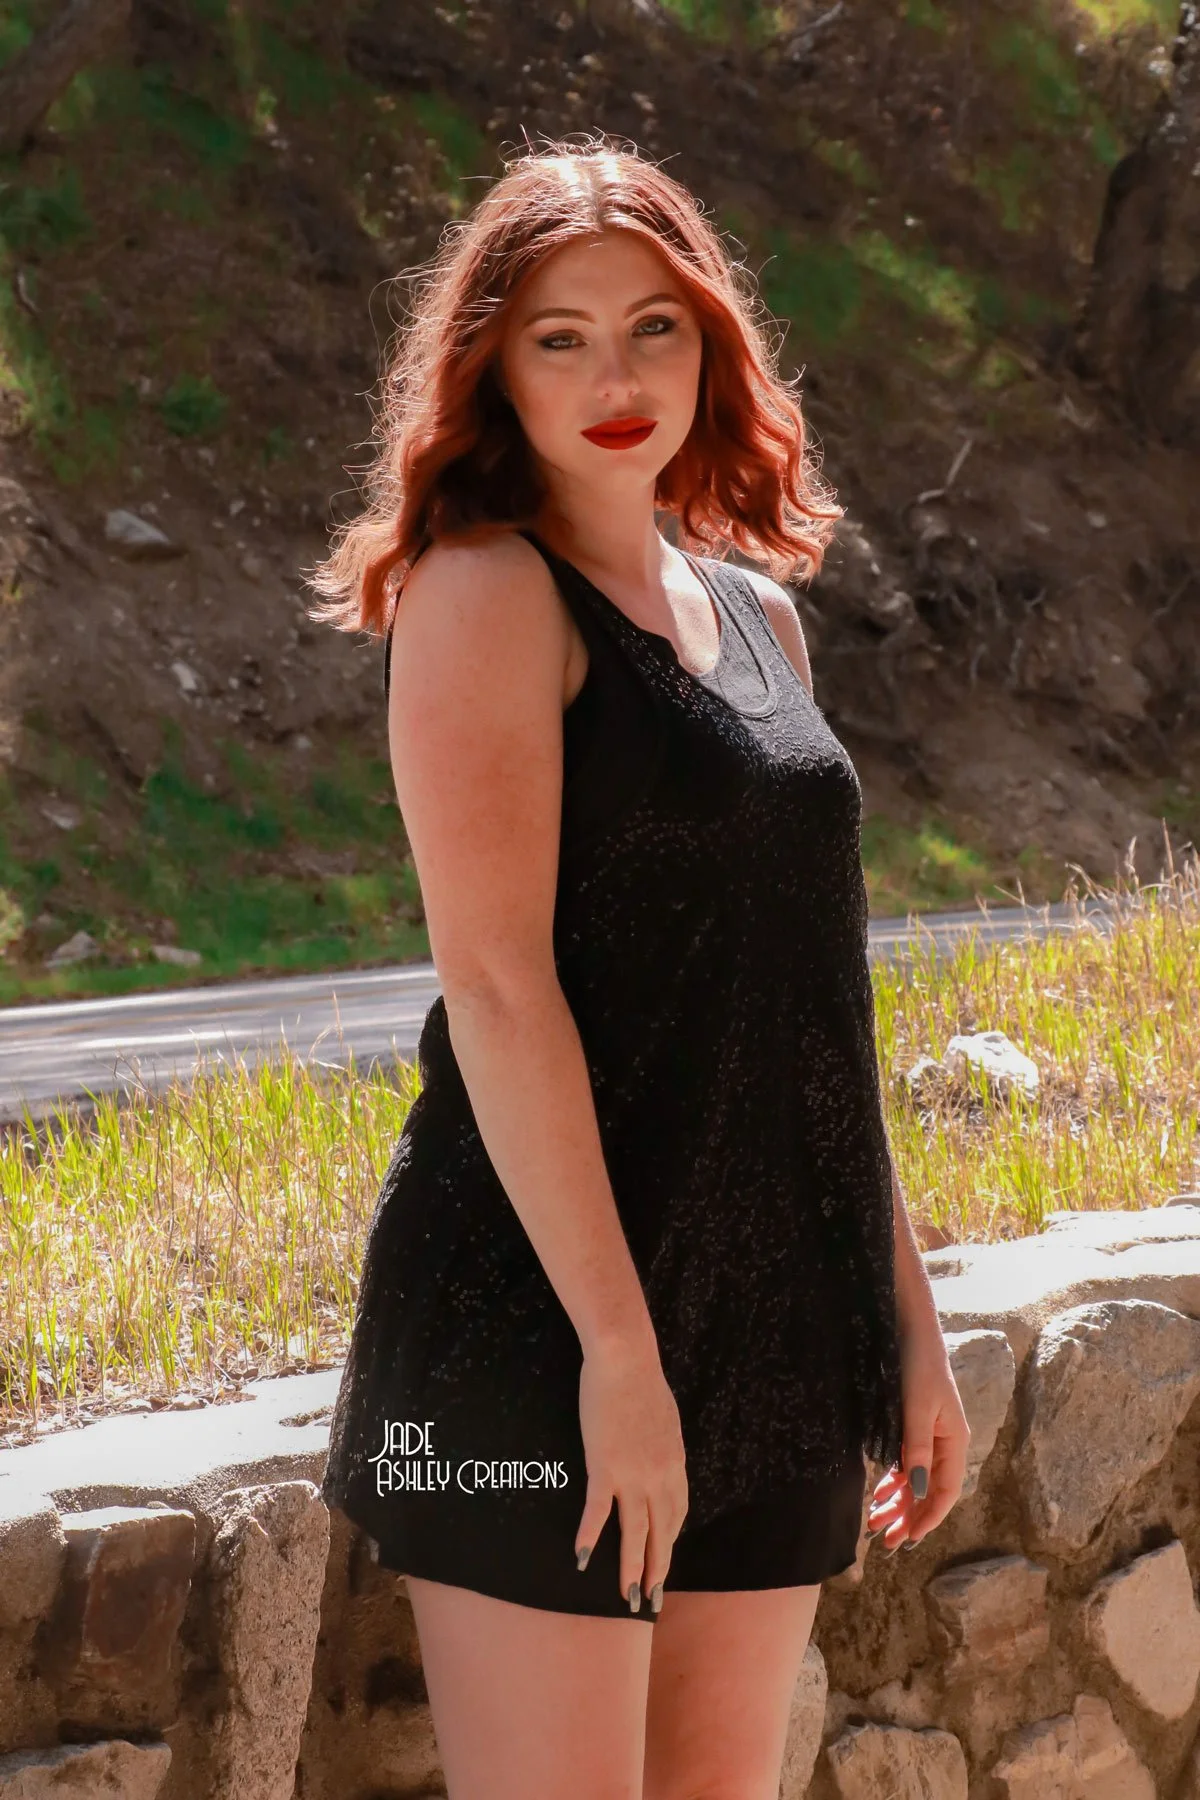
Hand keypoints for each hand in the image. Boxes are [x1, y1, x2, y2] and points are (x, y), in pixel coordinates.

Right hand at [575, 1337, 688, 1611]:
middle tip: (650, 1601)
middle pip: (661, 1535)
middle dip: (656, 1571)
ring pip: (634, 1534)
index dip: (668, 1543)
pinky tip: (583, 1560)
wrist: (626, 1359)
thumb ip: (663, 1446)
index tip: (661, 1564)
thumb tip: (659, 1457)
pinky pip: (598, 1512)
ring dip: (631, 1569)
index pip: (675, 1516)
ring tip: (628, 1597)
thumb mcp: (664, 1419)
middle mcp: (659, 1477)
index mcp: (674, 1465)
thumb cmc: (641, 1381)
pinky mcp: (604, 1467)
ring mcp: (633, 1475)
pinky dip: (591, 1538)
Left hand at [866, 1328, 968, 1550]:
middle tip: (885, 1542)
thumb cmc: (918, 1366)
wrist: (909, 1329)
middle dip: (909, 1517)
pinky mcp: (913, 1426)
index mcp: (954, 1442)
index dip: (929, 1518)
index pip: (946, 1492)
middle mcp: (945, 1443)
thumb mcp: (917, 1409)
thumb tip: (918, 1492)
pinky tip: (879, 1494)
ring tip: (876, 1523)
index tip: (909, 1540)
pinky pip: (906, 1463)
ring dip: (897, 1502)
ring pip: (915, 1480)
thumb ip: (917, 1450)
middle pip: (929, 1491)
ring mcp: (929, 1435)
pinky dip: (892, 1480)